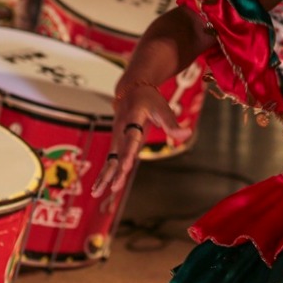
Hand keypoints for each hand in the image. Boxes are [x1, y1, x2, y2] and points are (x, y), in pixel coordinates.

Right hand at [92, 81, 185, 202]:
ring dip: (104, 176)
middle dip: (116, 171)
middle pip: (118, 153)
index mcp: (132, 118)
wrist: (130, 90)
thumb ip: (172, 123)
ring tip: (96, 193)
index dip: (129, 152)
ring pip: (110, 159)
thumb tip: (187, 134)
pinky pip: (109, 160)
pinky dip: (103, 173)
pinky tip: (97, 188)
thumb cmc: (148, 99)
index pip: (131, 137)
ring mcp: (116, 137)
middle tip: (114, 187)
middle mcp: (120, 129)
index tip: (126, 166)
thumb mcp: (162, 107)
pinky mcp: (115, 144)